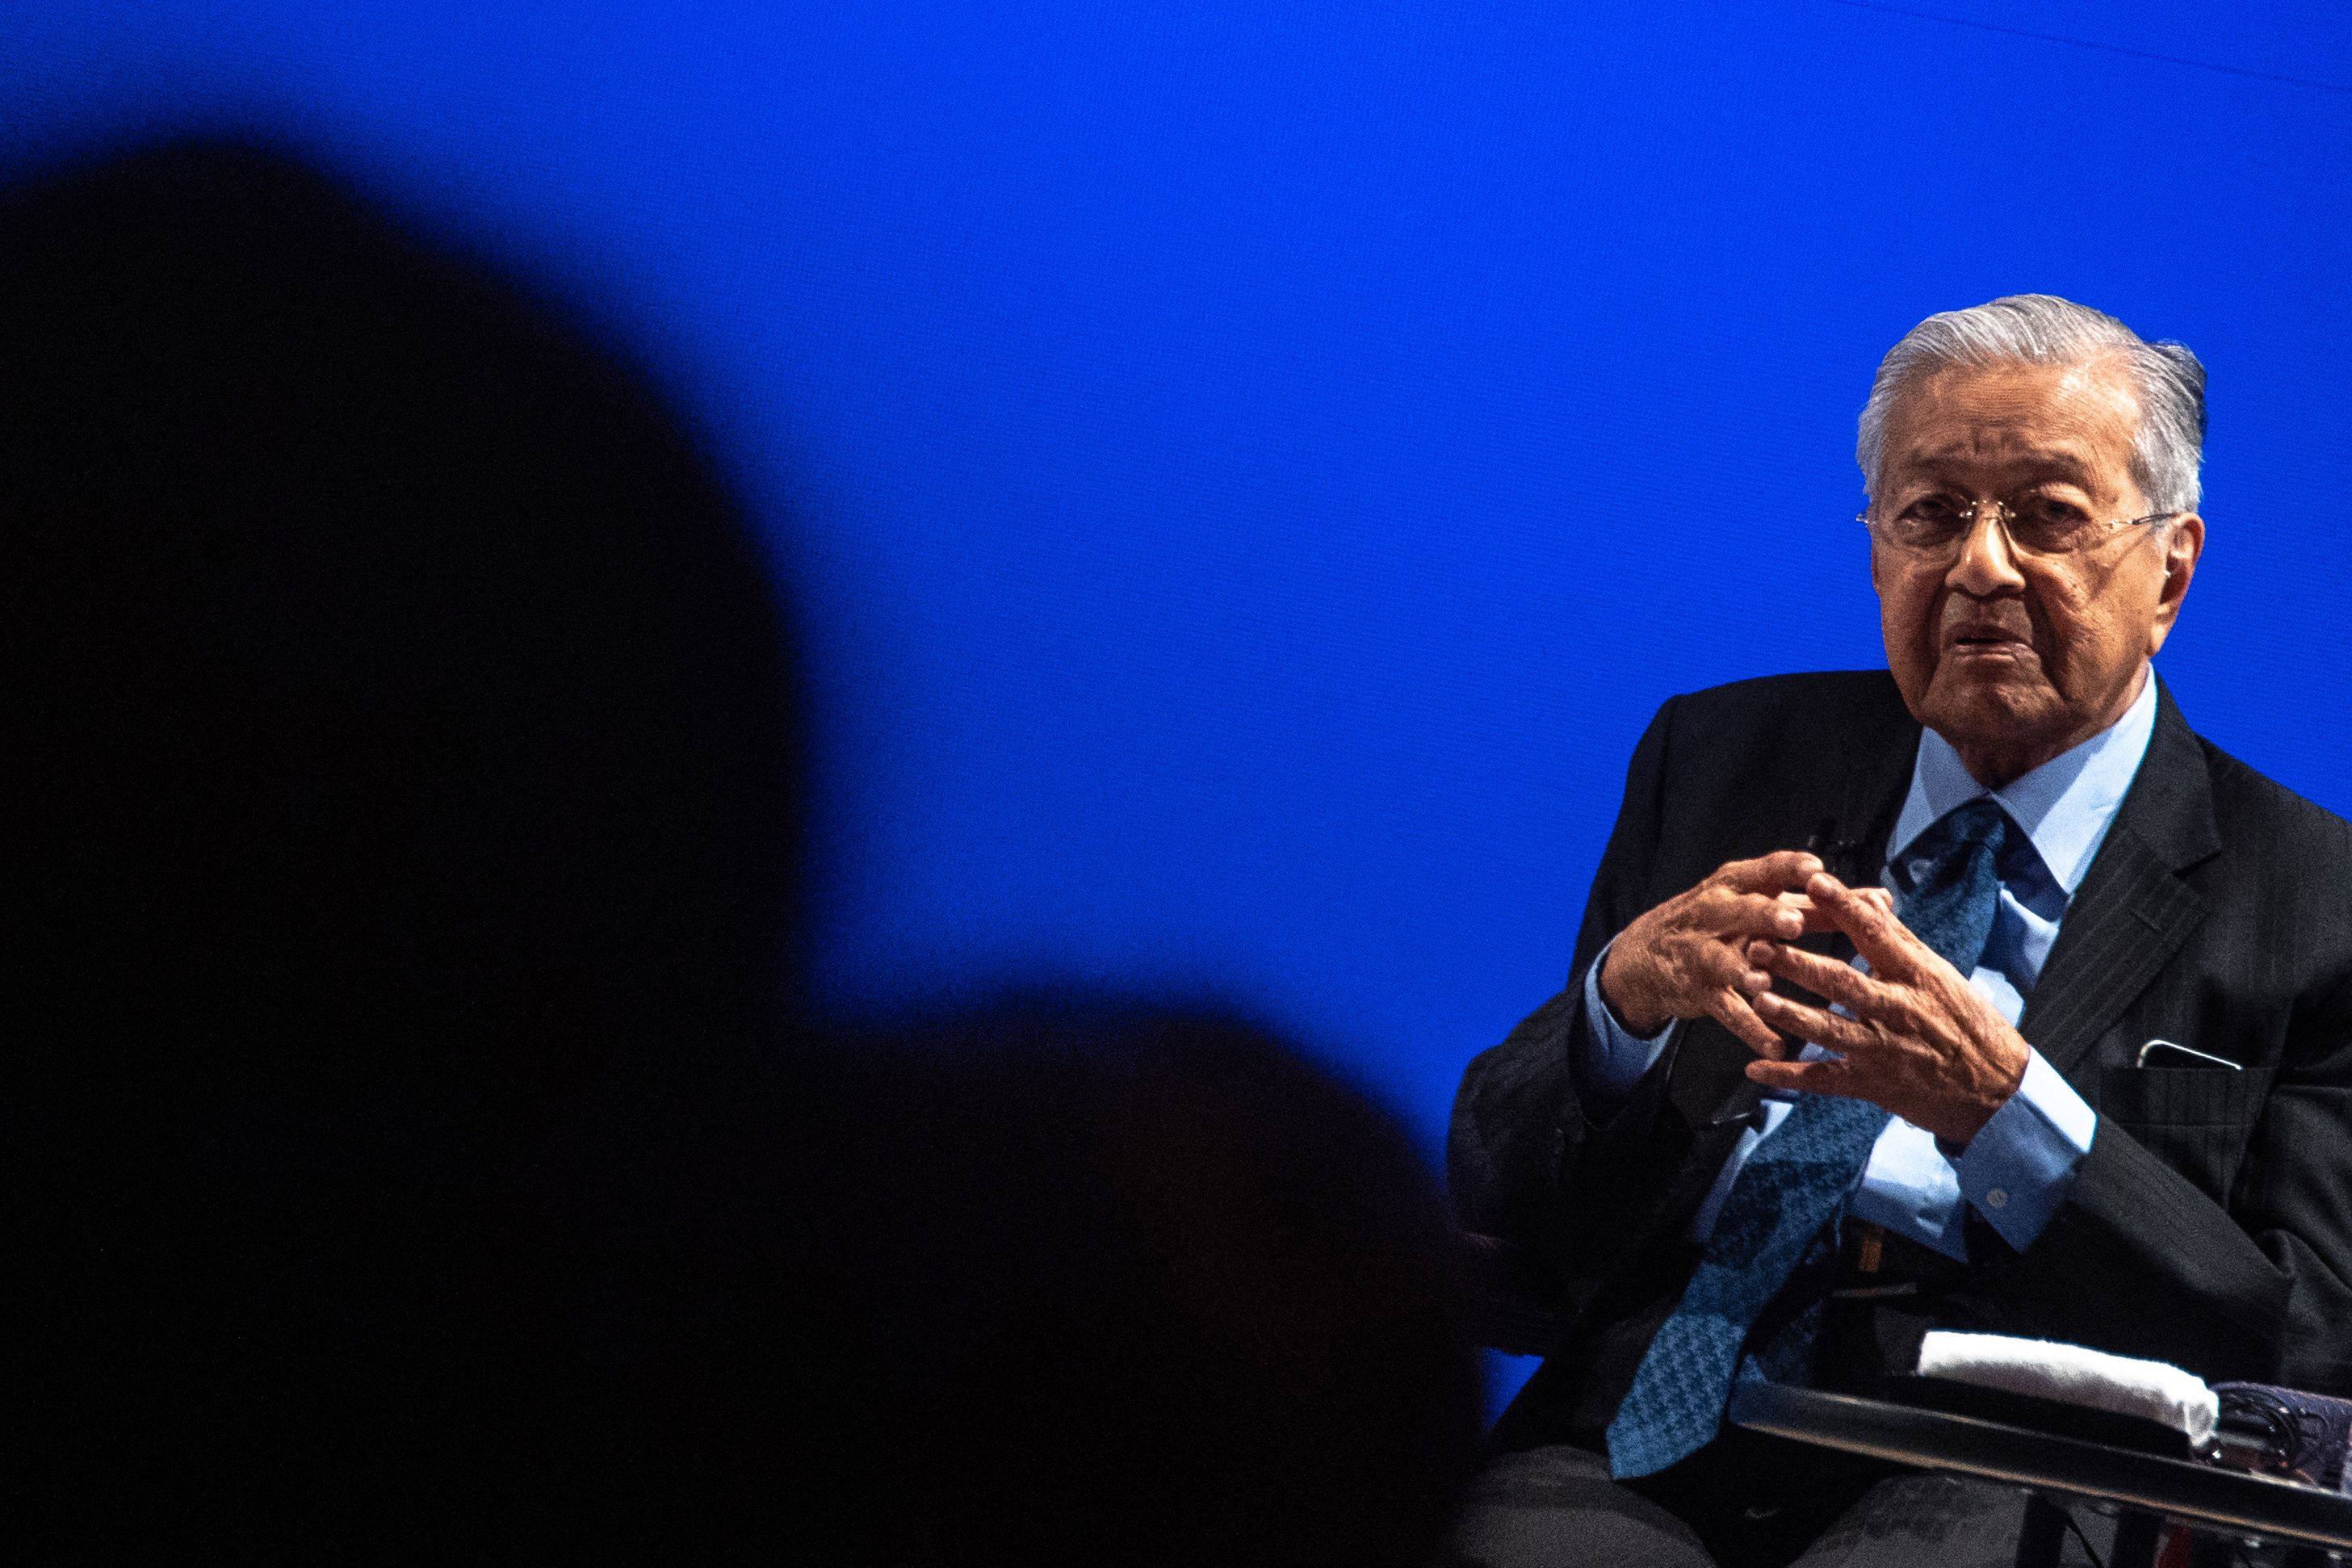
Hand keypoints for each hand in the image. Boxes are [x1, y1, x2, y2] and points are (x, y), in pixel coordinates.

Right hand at [1600, 850, 1849, 1054]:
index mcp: (1738, 885)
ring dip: (1746, 972)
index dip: (1790, 870)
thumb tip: (1882, 899)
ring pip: (1725, 961)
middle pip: (1742, 912)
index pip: (1766, 871)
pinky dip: (1750, 1028)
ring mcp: (1704, 952)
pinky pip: (1726, 1011)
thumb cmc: (1724, 921)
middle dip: (1765, 916)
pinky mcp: (1700, 990)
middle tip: (1791, 922)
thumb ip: (1821, 903)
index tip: (1818, 870)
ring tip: (1765, 983)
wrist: (1650, 955)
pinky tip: (1774, 1044)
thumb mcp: (1761, 903)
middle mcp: (1717, 913)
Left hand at [1744, 871, 2028, 1147]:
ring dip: (1789, 1013)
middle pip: (1840, 981)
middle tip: (1758, 944)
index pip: (1876, 933)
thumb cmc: (1968, 1025)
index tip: (1812, 881)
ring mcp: (1882, 1049)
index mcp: (1917, 976)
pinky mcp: (1871, 1085)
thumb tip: (1873, 899)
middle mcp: (1898, 1009)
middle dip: (1797, 963)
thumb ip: (1900, 941)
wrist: (1996, 1091)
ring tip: (1757, 998)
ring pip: (1827, 1028)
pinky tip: (1754, 1068)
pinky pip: (1822, 1079)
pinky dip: (1787, 1075)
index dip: (1843, 906)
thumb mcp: (1941, 976)